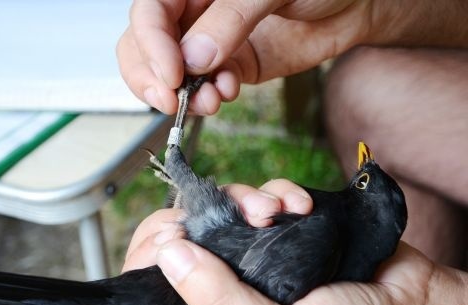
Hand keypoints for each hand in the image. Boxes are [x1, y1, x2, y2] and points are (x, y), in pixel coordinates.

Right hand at [117, 0, 369, 114]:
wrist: (355, 3)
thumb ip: (231, 18)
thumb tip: (193, 58)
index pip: (149, 12)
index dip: (151, 45)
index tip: (171, 75)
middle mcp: (193, 10)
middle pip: (143, 44)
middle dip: (150, 77)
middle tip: (170, 100)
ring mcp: (209, 40)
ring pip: (168, 71)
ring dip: (182, 94)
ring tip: (210, 101)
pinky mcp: (230, 65)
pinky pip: (204, 86)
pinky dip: (209, 96)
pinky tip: (227, 92)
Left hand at [123, 180, 467, 304]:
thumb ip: (220, 303)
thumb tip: (168, 256)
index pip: (155, 292)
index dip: (152, 258)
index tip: (173, 235)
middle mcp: (226, 287)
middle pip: (182, 239)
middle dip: (199, 218)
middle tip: (227, 218)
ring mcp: (254, 253)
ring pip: (219, 210)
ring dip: (243, 200)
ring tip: (275, 213)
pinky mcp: (282, 227)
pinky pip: (261, 195)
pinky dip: (278, 192)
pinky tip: (299, 206)